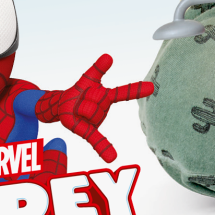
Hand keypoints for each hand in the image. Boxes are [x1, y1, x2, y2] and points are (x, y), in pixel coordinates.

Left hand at [38, 54, 154, 162]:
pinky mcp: (88, 132)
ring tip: (76, 108)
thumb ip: (97, 69)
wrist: (61, 107)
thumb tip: (109, 55)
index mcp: (106, 96)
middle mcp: (104, 109)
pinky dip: (104, 149)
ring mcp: (97, 120)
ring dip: (78, 108)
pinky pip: (96, 140)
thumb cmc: (77, 92)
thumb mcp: (86, 79)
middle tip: (79, 97)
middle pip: (96, 100)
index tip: (152, 87)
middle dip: (84, 95)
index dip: (137, 89)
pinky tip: (111, 158)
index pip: (123, 92)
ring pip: (90, 112)